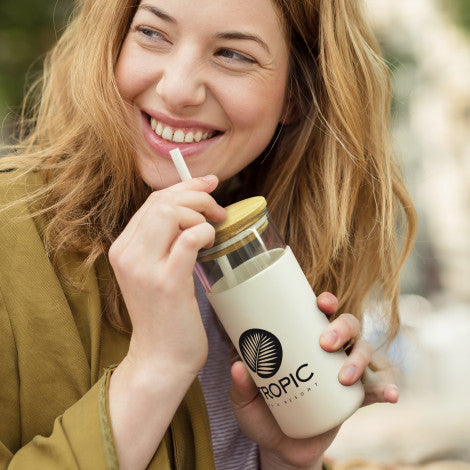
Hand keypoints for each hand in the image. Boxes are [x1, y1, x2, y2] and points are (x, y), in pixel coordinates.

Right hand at [109, 175, 225, 375]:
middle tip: (218, 211)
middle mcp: (127, 254)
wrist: (161, 357)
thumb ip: (163, 241)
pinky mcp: (166, 283)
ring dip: (201, 214)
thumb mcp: (154, 271)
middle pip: (162, 202)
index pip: (153, 202)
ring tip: (214, 230)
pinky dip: (205, 233)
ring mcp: (144, 268)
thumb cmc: (165, 313)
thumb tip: (194, 206)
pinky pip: (188, 239)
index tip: (209, 184)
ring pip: (172, 213)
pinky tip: (211, 243)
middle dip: (197, 196)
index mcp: (122, 248)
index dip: (184, 187)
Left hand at [230, 292, 397, 469]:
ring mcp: (344, 372)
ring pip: (363, 351)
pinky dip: (385, 390)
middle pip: (348, 326)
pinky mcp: (354, 398)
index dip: (326, 301)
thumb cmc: (262, 413)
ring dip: (359, 358)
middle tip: (326, 343)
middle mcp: (329, 351)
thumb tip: (238, 367)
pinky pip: (375, 390)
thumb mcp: (246, 401)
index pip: (320, 312)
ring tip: (344, 377)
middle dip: (342, 328)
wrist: (281, 447)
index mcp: (304, 340)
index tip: (321, 302)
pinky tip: (390, 395)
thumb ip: (240, 387)